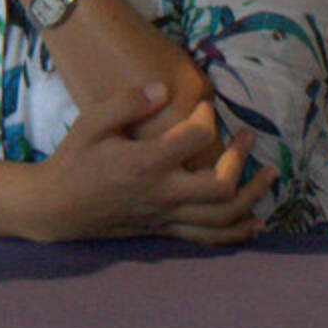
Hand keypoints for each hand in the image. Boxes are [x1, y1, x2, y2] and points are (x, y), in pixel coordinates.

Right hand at [29, 82, 275, 244]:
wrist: (57, 207)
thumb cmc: (75, 159)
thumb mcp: (92, 123)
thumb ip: (128, 102)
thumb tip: (165, 89)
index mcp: (145, 164)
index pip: (195, 139)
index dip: (207, 118)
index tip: (203, 106)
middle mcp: (162, 194)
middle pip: (221, 186)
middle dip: (242, 159)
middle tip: (248, 136)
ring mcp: (166, 217)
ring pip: (222, 217)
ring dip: (253, 197)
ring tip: (270, 177)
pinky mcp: (165, 230)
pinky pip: (208, 238)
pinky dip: (236, 232)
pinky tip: (255, 221)